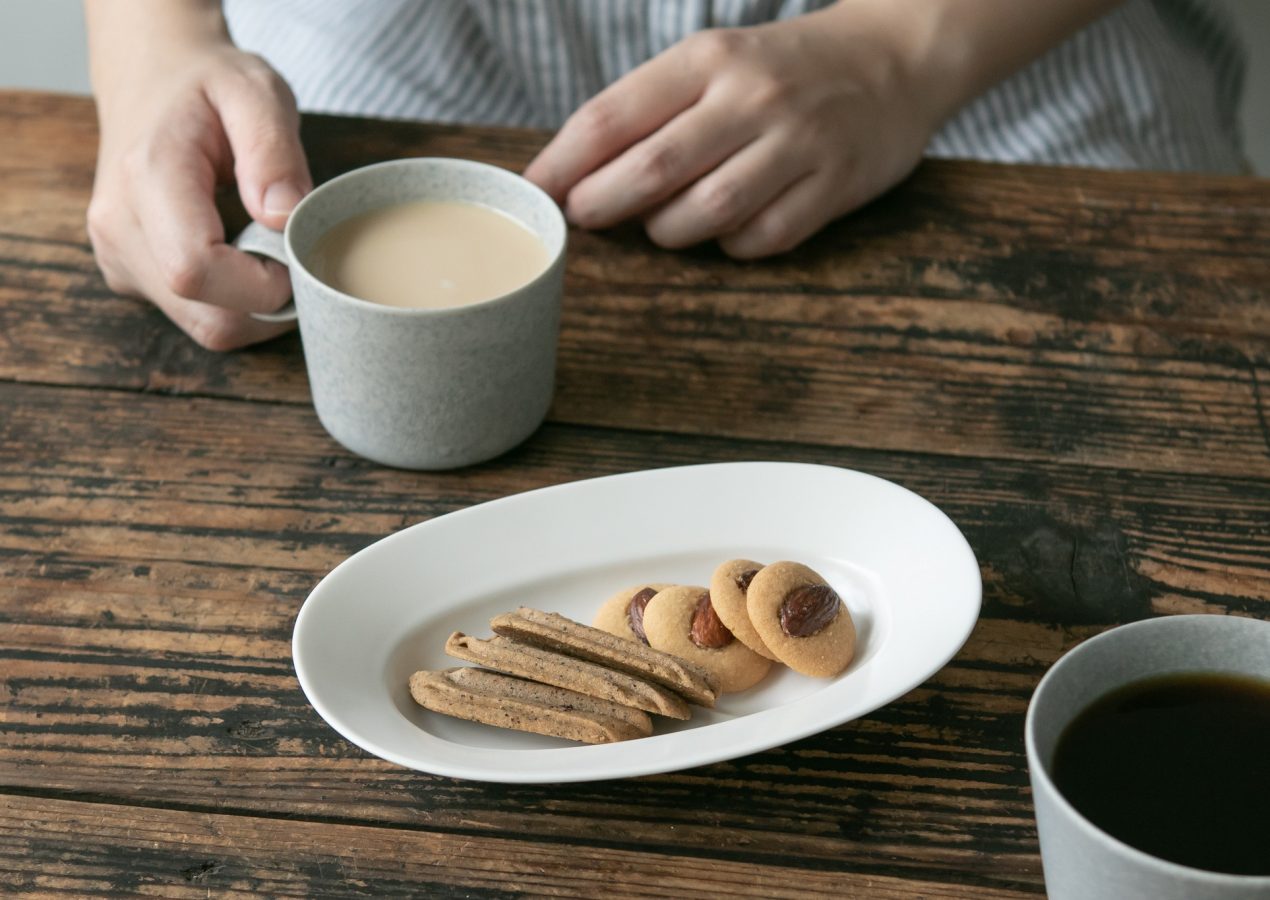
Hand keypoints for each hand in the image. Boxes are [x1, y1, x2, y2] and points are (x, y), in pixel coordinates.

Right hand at [87, 44, 310, 349]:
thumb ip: (273, 151)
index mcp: (147, 178)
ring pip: (205, 328)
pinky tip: (241, 257)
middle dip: (269, 305)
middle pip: (207, 317)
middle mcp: (119, 227)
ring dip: (254, 307)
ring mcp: (118, 257)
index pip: (197, 271)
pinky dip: (233, 303)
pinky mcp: (128, 275)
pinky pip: (195, 317)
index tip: (296, 254)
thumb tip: (283, 217)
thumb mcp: (255, 91)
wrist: (150, 77)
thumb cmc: (207, 84)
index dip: (263, 285)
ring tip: (268, 251)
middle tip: (294, 255)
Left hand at [524, 4, 939, 258]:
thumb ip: (652, 111)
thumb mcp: (715, 63)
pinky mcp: (835, 186)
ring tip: (660, 227)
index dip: (564, 162)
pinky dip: (732, 245)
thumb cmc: (781, 71)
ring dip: (668, 231)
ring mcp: (799, 143)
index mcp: (709, 59)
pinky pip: (763, 238)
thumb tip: (573, 173)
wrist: (894, 59)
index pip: (615, 115)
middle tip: (585, 218)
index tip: (535, 191)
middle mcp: (752, 97)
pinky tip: (726, 230)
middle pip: (654, 169)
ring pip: (707, 211)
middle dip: (604, 203)